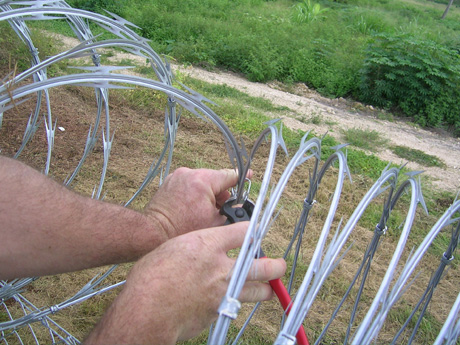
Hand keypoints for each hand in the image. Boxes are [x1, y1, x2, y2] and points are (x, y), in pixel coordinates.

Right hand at [84, 222, 285, 343]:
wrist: (146, 310)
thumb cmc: (151, 276)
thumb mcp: (173, 247)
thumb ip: (196, 246)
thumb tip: (206, 249)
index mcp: (208, 244)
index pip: (243, 232)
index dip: (253, 231)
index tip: (255, 233)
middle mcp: (221, 267)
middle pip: (262, 265)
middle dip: (274, 265)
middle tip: (279, 265)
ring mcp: (223, 292)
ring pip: (257, 291)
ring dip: (264, 289)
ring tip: (267, 288)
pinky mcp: (218, 312)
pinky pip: (235, 306)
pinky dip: (236, 302)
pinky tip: (232, 301)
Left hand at [145, 168, 244, 238]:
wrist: (153, 232)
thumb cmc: (181, 230)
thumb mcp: (214, 223)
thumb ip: (230, 212)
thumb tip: (237, 207)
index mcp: (202, 180)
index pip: (229, 175)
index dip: (242, 177)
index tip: (250, 175)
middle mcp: (189, 173)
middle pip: (215, 179)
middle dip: (221, 194)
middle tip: (223, 210)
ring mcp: (177, 176)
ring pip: (202, 182)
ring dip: (208, 194)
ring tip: (205, 212)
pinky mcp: (170, 182)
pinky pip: (189, 184)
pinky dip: (195, 194)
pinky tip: (193, 209)